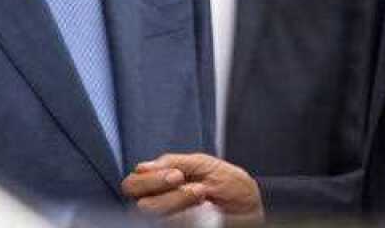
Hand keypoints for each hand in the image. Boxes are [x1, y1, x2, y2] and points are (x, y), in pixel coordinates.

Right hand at [122, 153, 263, 224]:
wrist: (252, 209)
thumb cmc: (230, 186)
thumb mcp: (205, 165)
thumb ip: (175, 163)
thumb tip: (142, 167)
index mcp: (162, 183)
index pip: (132, 183)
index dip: (148, 178)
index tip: (176, 173)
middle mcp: (160, 202)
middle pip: (135, 197)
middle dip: (154, 184)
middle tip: (180, 179)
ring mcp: (169, 218)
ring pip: (149, 212)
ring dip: (175, 199)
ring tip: (201, 193)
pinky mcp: (178, 226)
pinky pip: (170, 223)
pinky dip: (184, 215)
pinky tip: (203, 209)